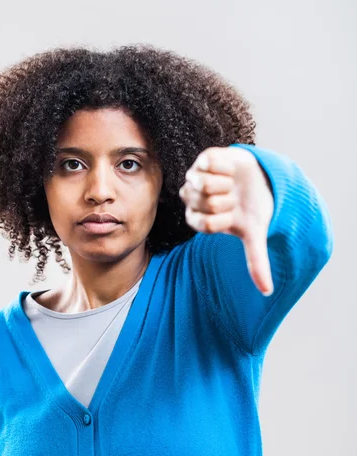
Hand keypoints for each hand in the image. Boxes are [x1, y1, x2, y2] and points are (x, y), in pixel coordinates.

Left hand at [179, 146, 274, 295]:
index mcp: (197, 219)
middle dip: (226, 200)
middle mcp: (191, 200)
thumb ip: (256, 261)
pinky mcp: (203, 159)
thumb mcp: (254, 234)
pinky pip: (209, 162)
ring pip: (203, 183)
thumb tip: (268, 292)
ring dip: (225, 184)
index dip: (222, 217)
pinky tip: (230, 170)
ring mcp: (195, 178)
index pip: (203, 223)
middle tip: (233, 198)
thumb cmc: (251, 209)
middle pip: (204, 203)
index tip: (232, 215)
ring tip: (231, 184)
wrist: (259, 180)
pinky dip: (226, 167)